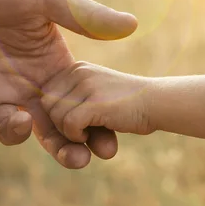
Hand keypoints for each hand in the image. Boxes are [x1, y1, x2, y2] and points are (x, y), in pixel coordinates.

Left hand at [0, 0, 137, 168]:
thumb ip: (86, 17)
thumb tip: (133, 24)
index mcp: (50, 67)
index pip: (79, 108)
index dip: (95, 129)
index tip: (108, 146)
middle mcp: (24, 86)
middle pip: (51, 131)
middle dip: (66, 150)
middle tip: (78, 160)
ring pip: (11, 134)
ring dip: (18, 135)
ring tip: (22, 120)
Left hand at [41, 62, 155, 142]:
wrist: (158, 102)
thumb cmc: (129, 103)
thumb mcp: (97, 91)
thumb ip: (73, 98)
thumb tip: (46, 111)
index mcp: (76, 69)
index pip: (47, 96)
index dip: (58, 115)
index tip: (78, 122)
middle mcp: (78, 72)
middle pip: (47, 106)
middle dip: (60, 124)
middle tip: (82, 129)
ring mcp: (86, 86)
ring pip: (56, 116)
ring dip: (69, 132)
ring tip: (89, 131)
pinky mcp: (94, 102)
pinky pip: (69, 125)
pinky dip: (76, 136)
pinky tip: (90, 135)